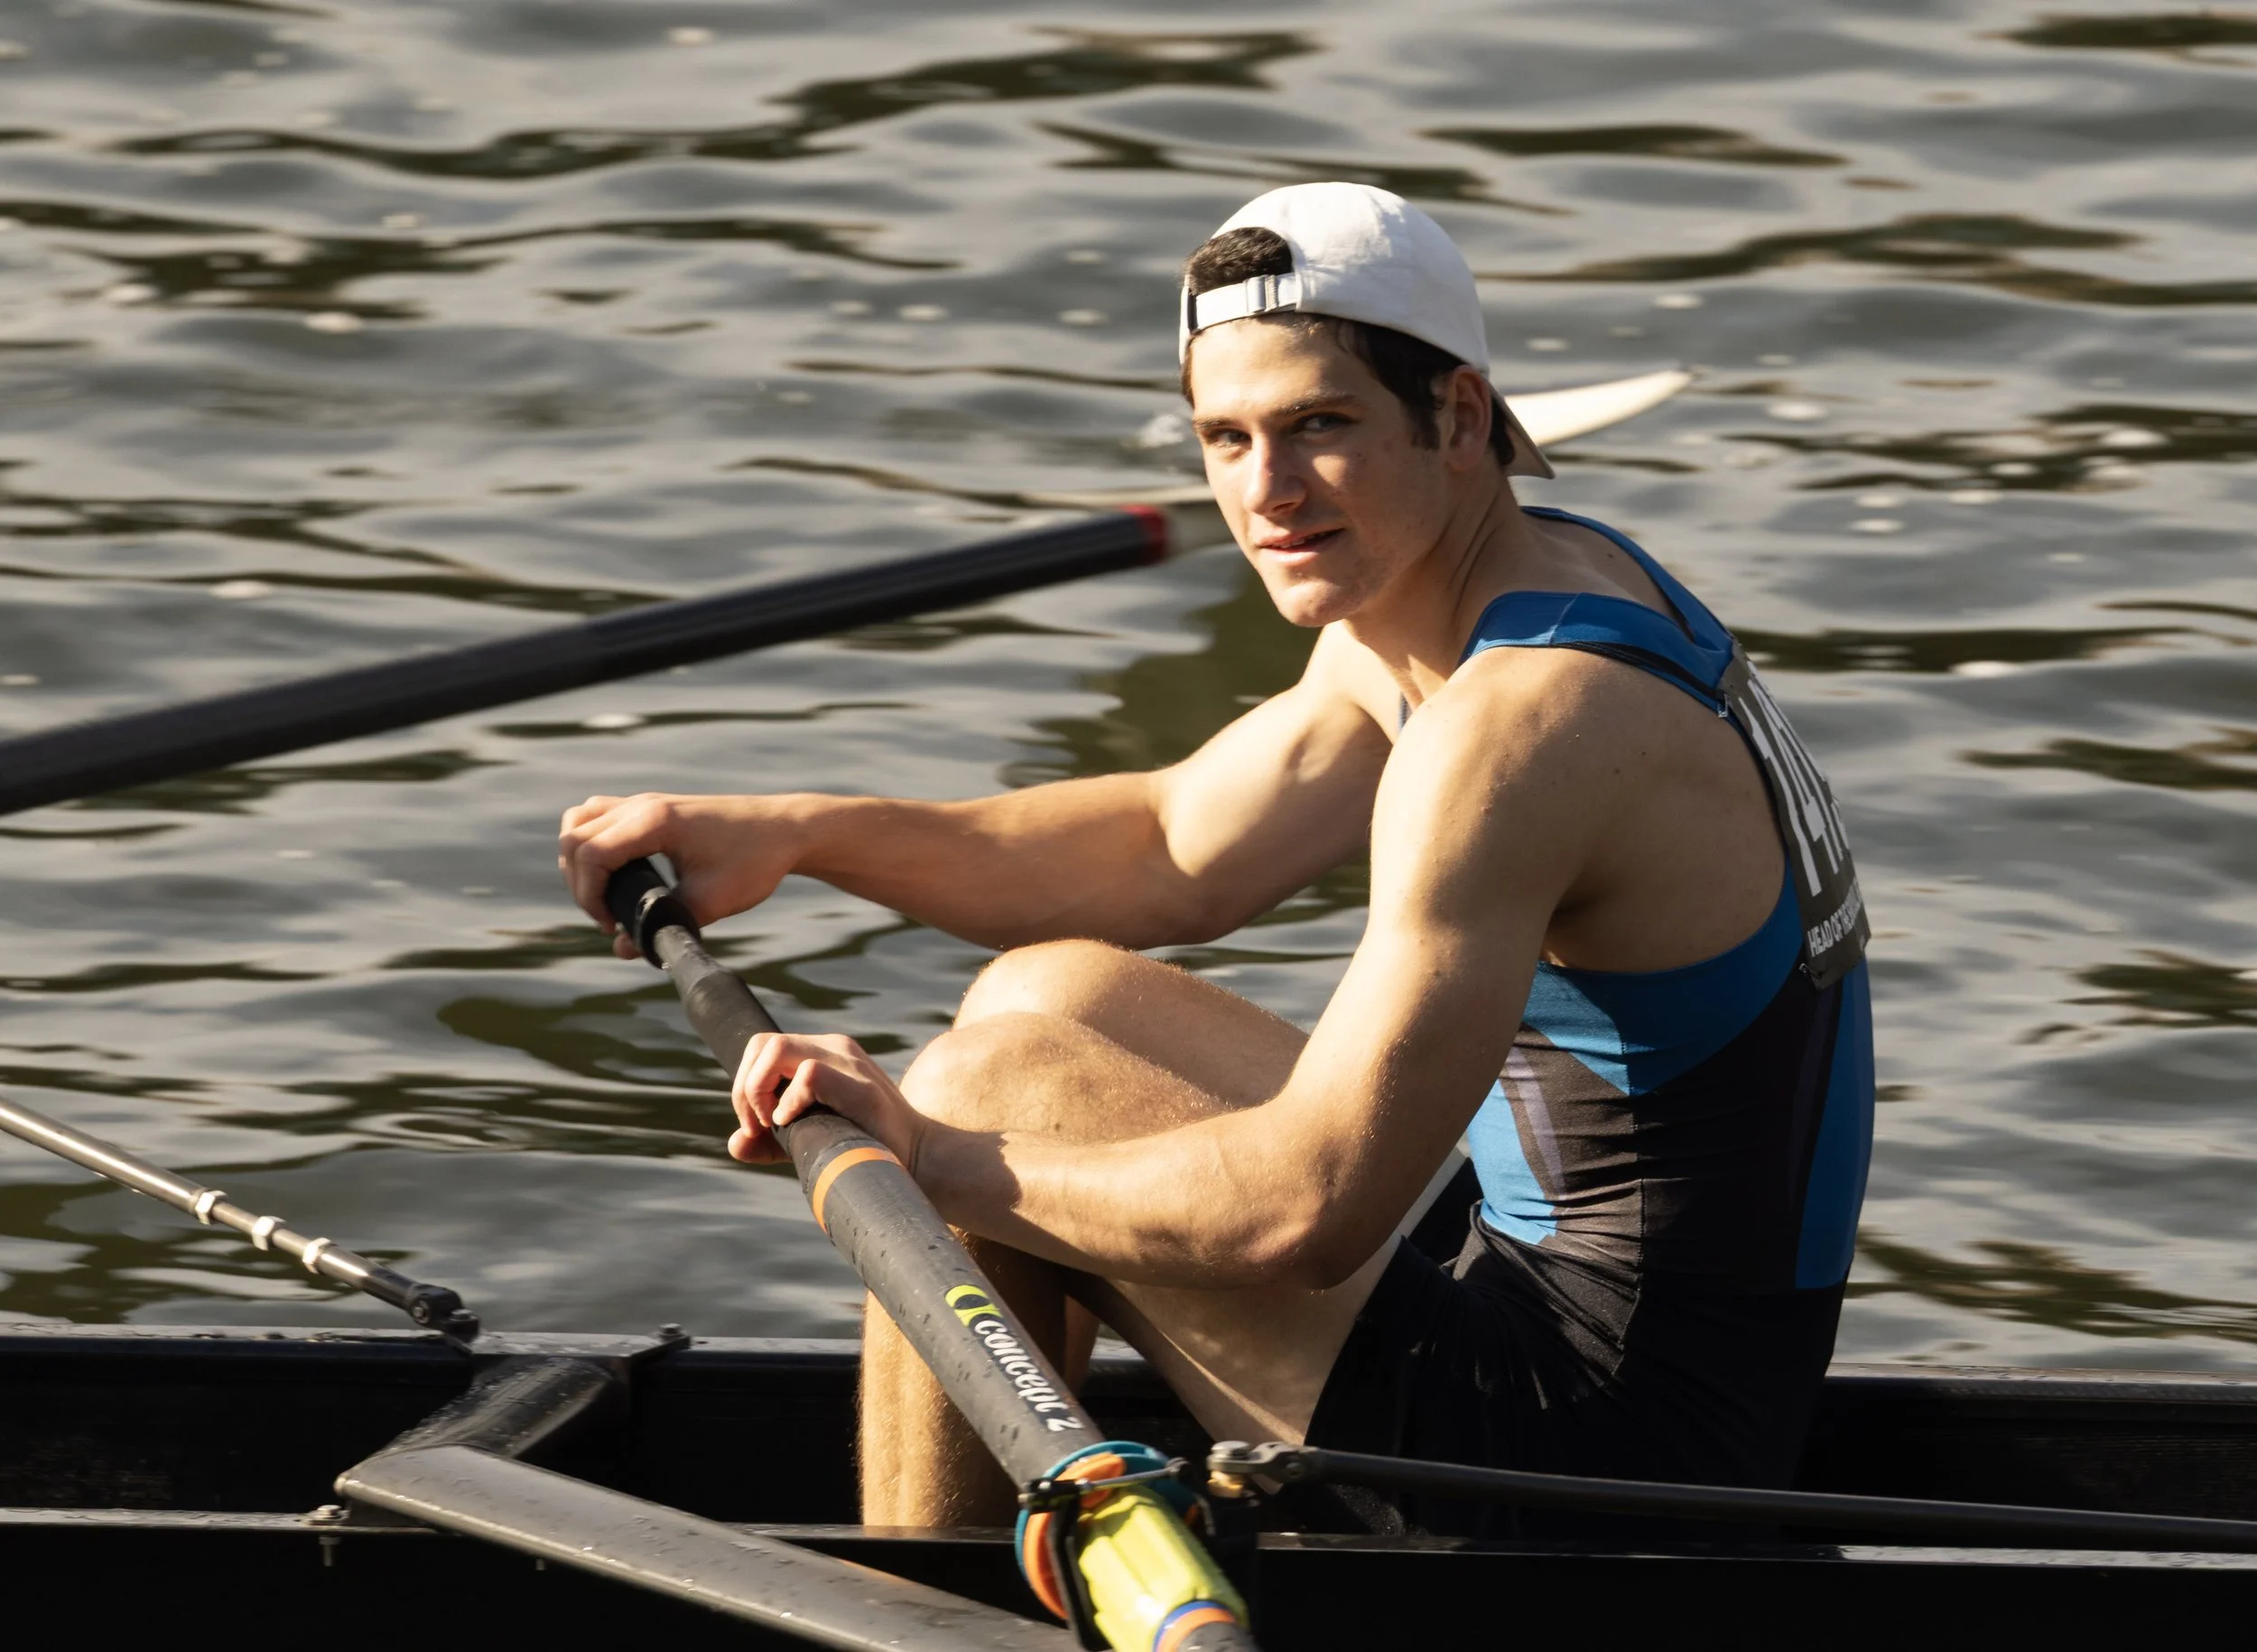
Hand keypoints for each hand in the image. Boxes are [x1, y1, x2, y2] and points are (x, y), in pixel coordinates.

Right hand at [557, 793, 803, 958]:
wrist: (785, 829)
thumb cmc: (755, 860)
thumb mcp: (712, 901)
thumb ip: (664, 927)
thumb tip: (623, 949)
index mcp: (655, 821)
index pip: (589, 853)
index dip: (588, 895)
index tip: (611, 926)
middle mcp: (643, 804)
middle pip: (574, 836)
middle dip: (580, 883)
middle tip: (609, 919)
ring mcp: (644, 802)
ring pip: (579, 821)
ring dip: (578, 860)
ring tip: (604, 897)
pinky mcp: (650, 807)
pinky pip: (598, 816)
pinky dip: (590, 844)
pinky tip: (612, 875)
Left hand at [729, 1032, 927, 1170]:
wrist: (921, 1162)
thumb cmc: (868, 1149)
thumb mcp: (811, 1139)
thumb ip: (771, 1140)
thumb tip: (735, 1143)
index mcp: (824, 1053)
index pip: (763, 1048)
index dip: (745, 1084)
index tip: (756, 1126)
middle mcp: (834, 1048)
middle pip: (761, 1044)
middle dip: (745, 1088)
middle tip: (759, 1127)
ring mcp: (848, 1062)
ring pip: (776, 1049)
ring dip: (758, 1090)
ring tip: (774, 1124)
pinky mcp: (859, 1086)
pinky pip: (808, 1074)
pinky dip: (789, 1101)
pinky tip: (794, 1123)